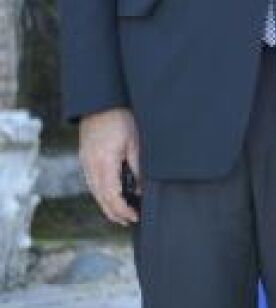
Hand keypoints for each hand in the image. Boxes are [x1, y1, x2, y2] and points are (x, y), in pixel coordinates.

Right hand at [79, 107, 139, 224]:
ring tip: (123, 214)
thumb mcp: (136, 142)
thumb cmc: (121, 119)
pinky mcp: (85, 158)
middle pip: (100, 198)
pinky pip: (92, 182)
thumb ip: (138, 167)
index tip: (135, 216)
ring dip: (108, 205)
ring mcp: (85, 162)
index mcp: (104, 162)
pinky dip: (102, 193)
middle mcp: (90, 165)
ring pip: (95, 192)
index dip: (123, 209)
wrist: (100, 102)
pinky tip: (113, 196)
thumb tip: (141, 189)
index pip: (111, 195)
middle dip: (115, 212)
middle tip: (131, 220)